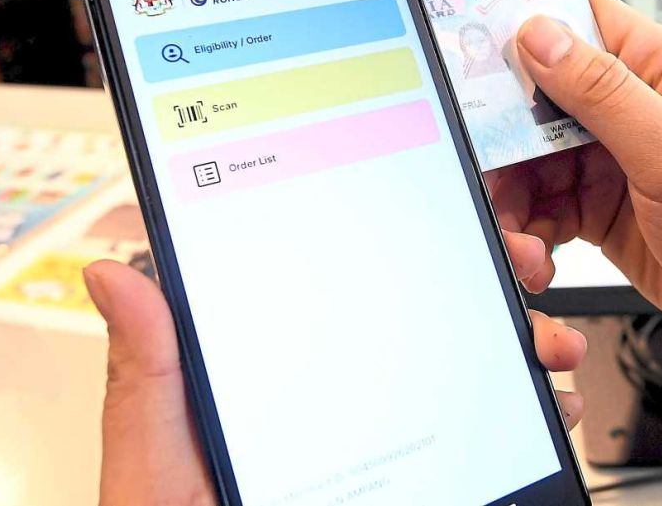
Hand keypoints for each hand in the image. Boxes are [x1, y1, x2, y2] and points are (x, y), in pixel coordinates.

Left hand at [83, 231, 585, 505]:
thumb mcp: (159, 454)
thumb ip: (147, 369)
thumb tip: (114, 273)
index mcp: (274, 354)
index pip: (334, 265)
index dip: (395, 224)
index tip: (438, 205)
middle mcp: (334, 377)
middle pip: (416, 298)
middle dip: (483, 269)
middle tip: (518, 260)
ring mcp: (378, 417)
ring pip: (460, 352)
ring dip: (518, 332)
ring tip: (548, 340)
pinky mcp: (416, 456)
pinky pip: (476, 417)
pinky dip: (522, 399)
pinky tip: (543, 394)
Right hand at [489, 0, 661, 473]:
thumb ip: (603, 92)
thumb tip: (540, 33)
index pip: (580, 21)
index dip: (524, 30)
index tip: (473, 59)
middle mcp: (634, 109)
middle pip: (538, 96)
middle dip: (504, 137)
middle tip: (488, 176)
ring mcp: (616, 159)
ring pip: (532, 156)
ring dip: (515, 197)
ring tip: (522, 240)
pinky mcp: (603, 207)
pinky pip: (545, 204)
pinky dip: (531, 230)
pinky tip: (539, 255)